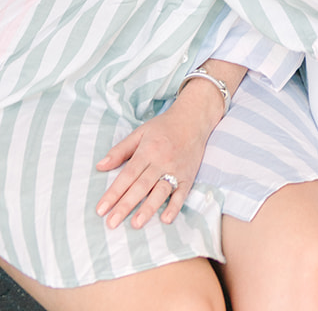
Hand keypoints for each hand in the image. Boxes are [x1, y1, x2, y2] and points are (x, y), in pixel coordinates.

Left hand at [94, 80, 220, 229]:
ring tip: (136, 224)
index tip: (100, 209)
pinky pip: (182, 193)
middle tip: (112, 223)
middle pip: (141, 186)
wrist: (193, 118)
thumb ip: (120, 150)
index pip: (128, 174)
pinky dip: (175, 206)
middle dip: (126, 205)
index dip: (114, 192)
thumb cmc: (163, 127)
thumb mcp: (140, 132)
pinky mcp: (189, 176)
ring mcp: (176, 169)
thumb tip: (99, 166)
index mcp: (147, 150)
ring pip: (161, 191)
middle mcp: (161, 161)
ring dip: (148, 208)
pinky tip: (166, 219)